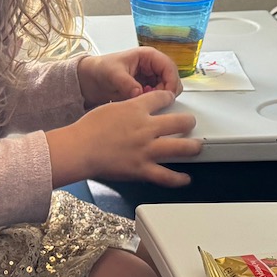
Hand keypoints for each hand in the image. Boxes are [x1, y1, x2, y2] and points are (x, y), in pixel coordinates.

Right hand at [47, 88, 201, 186]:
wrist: (79, 148)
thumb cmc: (87, 129)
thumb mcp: (109, 108)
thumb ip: (126, 107)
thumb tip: (133, 108)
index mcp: (136, 109)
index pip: (162, 98)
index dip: (169, 98)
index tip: (171, 100)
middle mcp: (147, 128)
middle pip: (180, 121)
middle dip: (189, 122)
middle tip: (190, 123)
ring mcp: (147, 149)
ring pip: (181, 147)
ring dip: (192, 147)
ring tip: (196, 147)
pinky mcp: (142, 169)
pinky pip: (166, 176)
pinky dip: (179, 179)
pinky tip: (186, 179)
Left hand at [77, 48, 182, 106]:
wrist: (91, 79)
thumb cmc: (102, 68)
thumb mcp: (113, 74)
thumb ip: (127, 83)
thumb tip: (139, 93)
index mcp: (148, 56)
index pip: (169, 67)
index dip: (171, 81)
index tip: (165, 95)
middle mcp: (153, 66)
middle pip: (172, 80)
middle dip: (165, 92)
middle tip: (151, 100)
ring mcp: (151, 79)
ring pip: (167, 90)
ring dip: (159, 98)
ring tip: (142, 99)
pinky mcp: (147, 90)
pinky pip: (157, 98)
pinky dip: (152, 102)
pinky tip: (139, 102)